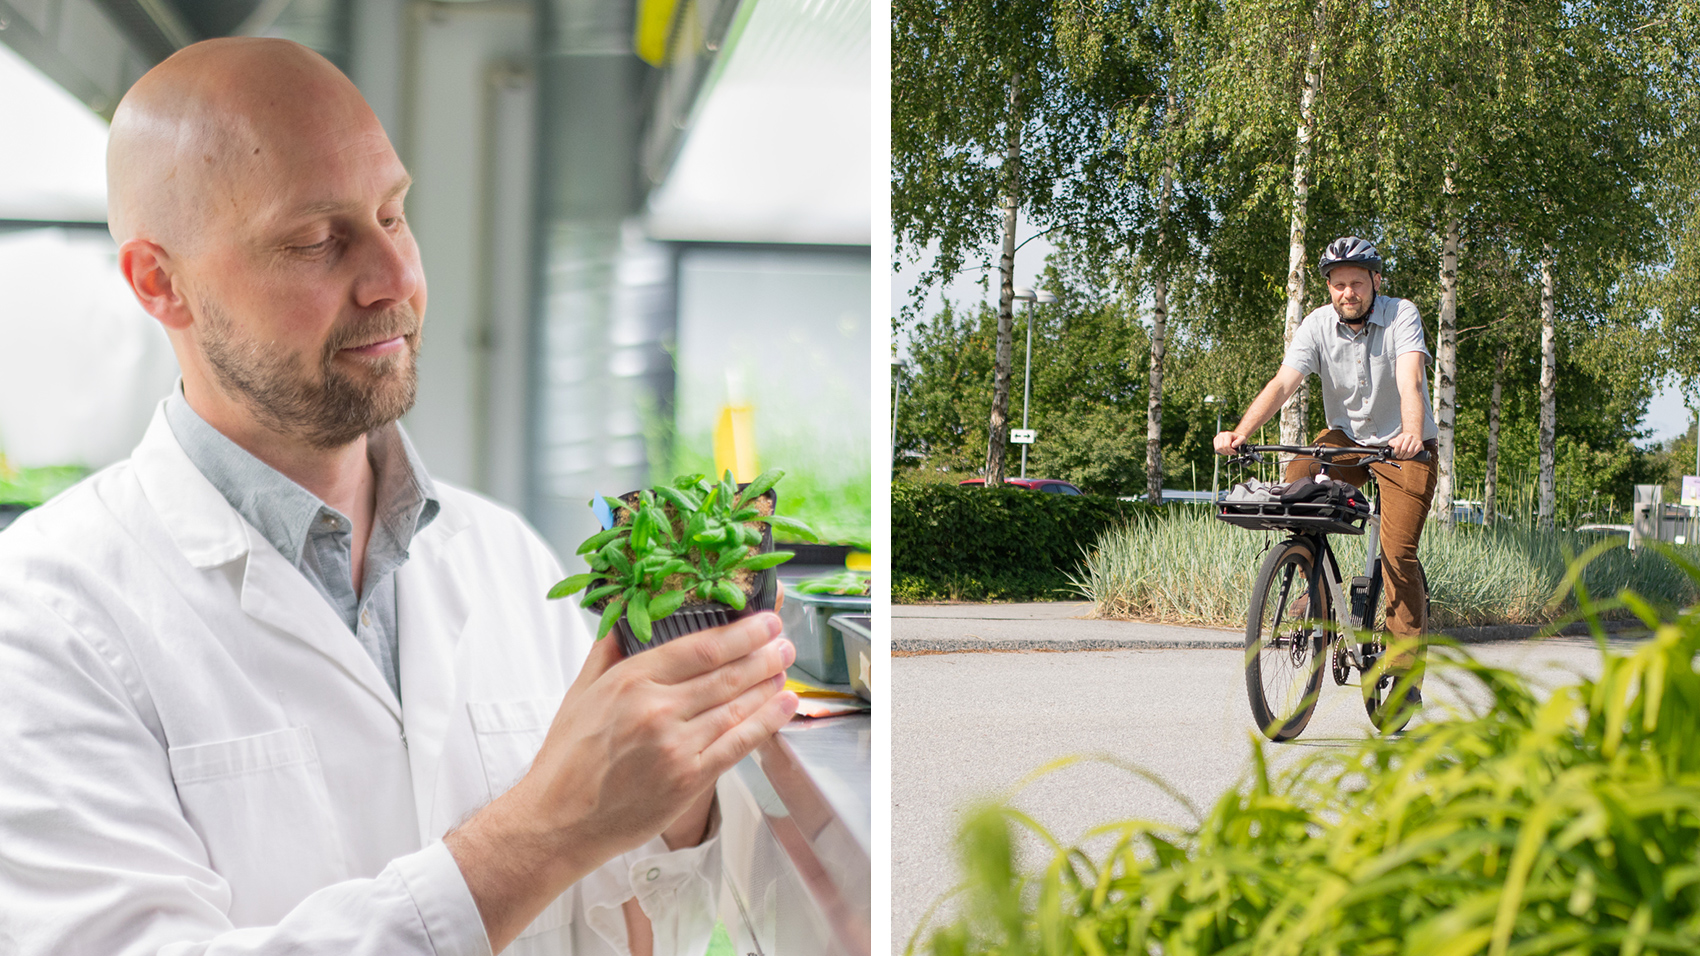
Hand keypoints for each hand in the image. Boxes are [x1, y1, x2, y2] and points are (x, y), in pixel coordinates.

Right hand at [447, 613, 797, 950]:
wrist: (558, 821)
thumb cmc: (567, 759)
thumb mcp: (580, 692)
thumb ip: (609, 650)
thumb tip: (628, 614)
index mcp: (632, 681)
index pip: (701, 647)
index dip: (740, 633)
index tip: (763, 621)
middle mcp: (657, 709)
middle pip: (726, 674)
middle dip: (763, 654)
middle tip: (784, 641)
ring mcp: (676, 746)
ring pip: (736, 706)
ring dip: (768, 683)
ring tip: (785, 667)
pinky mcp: (689, 779)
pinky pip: (737, 744)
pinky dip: (766, 722)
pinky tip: (783, 705)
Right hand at [1213, 431, 1246, 455]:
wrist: (1235, 436)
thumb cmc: (1239, 438)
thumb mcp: (1242, 439)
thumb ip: (1239, 442)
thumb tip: (1233, 445)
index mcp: (1227, 434)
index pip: (1226, 445)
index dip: (1230, 451)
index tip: (1234, 452)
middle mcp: (1221, 435)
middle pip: (1221, 447)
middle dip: (1227, 452)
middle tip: (1231, 453)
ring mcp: (1217, 437)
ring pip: (1218, 448)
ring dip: (1223, 452)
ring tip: (1228, 452)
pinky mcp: (1215, 440)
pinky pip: (1216, 448)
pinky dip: (1220, 451)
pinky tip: (1225, 451)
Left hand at [1388, 431, 1424, 459]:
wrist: (1413, 434)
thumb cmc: (1404, 439)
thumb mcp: (1396, 439)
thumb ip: (1392, 443)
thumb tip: (1392, 446)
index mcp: (1403, 436)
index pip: (1398, 445)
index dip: (1396, 451)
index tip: (1396, 453)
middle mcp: (1409, 437)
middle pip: (1403, 449)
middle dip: (1400, 455)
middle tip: (1399, 457)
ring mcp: (1415, 440)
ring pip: (1409, 451)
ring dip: (1405, 456)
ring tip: (1403, 457)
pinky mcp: (1419, 444)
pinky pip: (1414, 452)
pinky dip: (1410, 455)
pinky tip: (1408, 456)